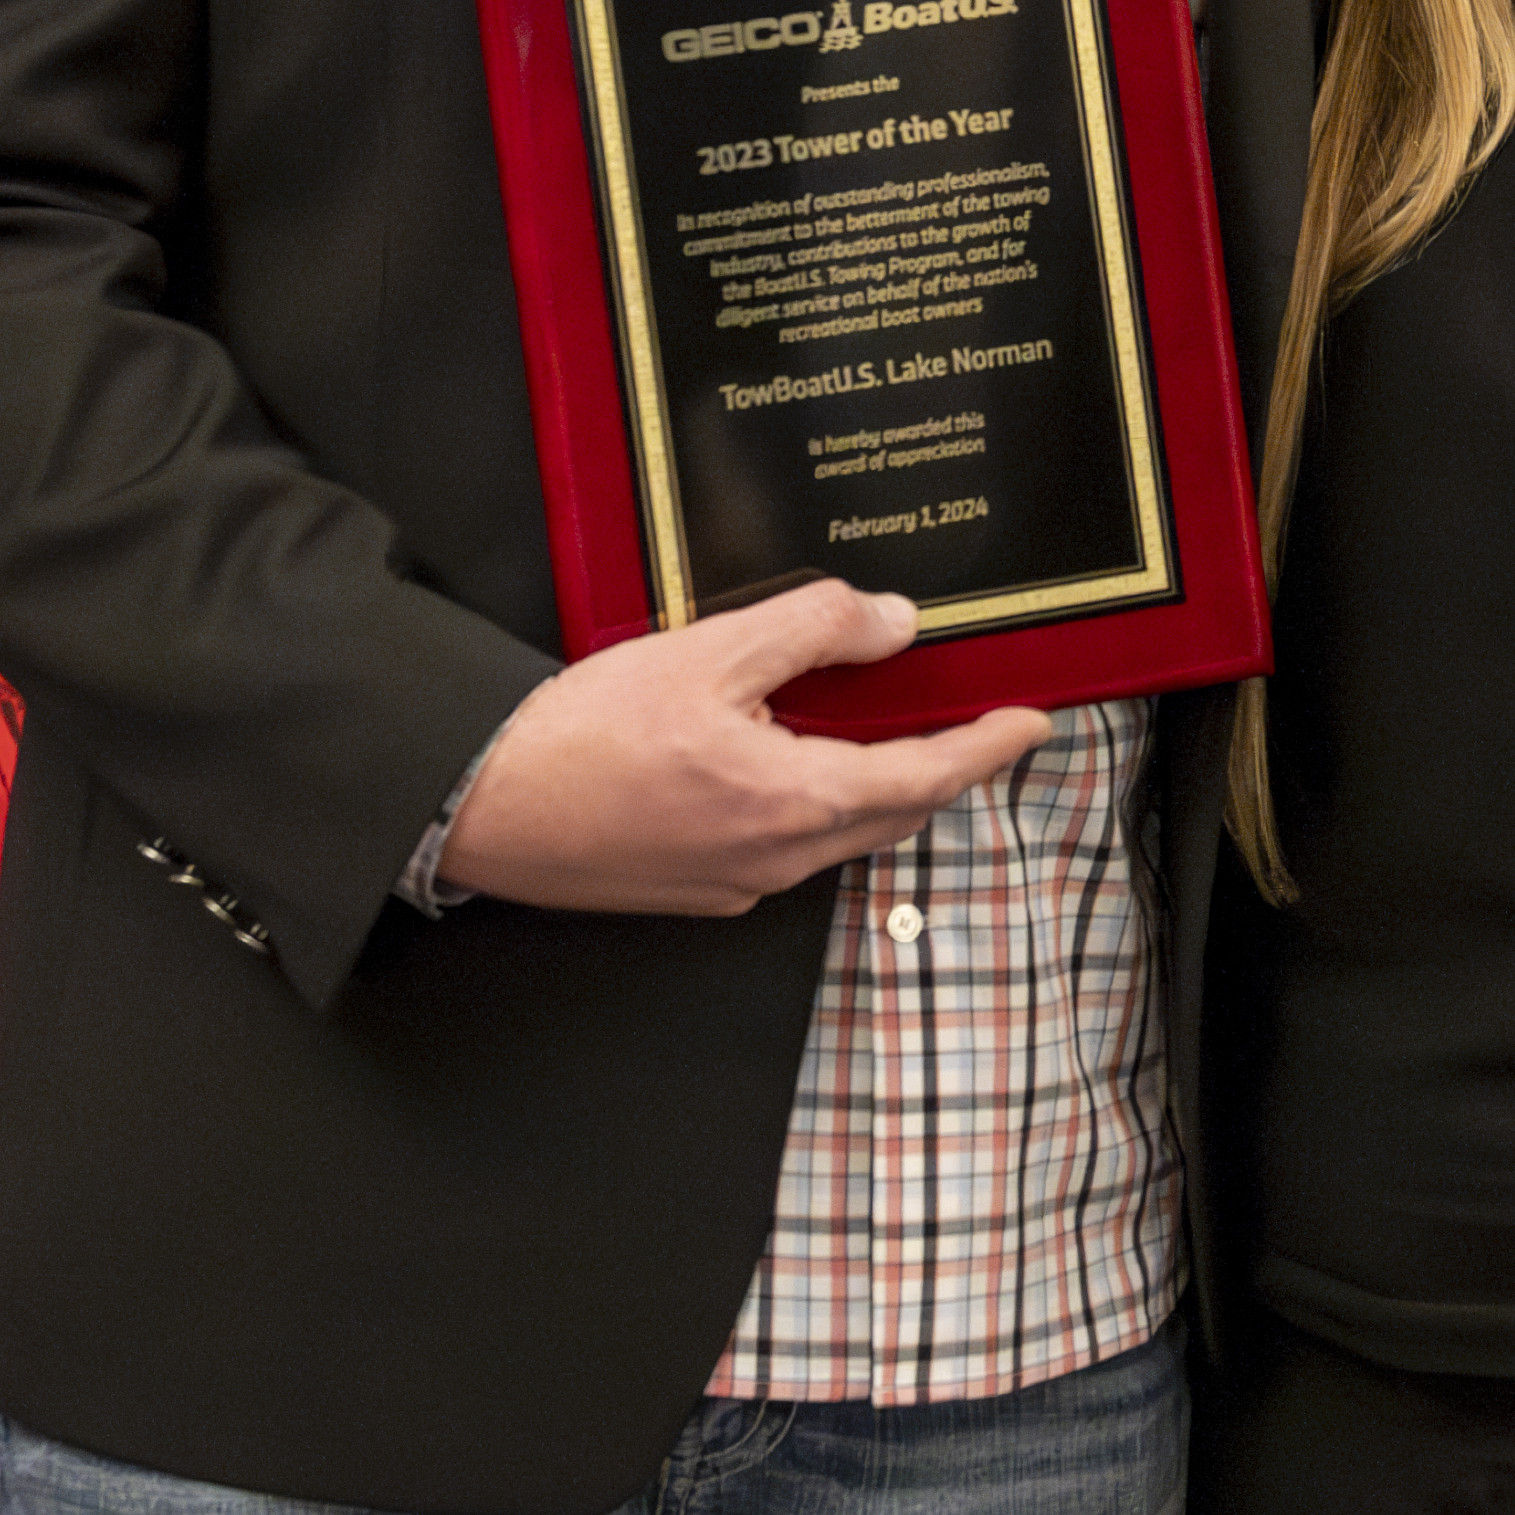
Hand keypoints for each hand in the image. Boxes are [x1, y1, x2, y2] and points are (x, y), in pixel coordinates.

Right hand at [427, 583, 1051, 914]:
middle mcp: (776, 861)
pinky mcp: (696, 891)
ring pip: (839, 834)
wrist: (480, 806)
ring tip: (890, 731)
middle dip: (945, 770)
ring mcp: (735, 885)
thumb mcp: (707, 652)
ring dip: (877, 786)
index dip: (988, 749)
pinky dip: (815, 804)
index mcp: (793, 803)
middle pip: (893, 813)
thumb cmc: (581, 735)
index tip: (1034, 725)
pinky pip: (786, 849)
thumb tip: (893, 623)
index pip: (926, 776)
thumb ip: (812, 630)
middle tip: (978, 726)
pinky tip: (793, 761)